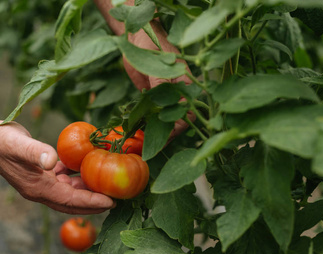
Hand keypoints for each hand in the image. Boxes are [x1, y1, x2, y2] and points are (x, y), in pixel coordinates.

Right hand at [0, 117, 115, 213]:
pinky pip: (63, 181)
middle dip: (93, 204)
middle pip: (72, 203)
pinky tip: (86, 171)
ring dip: (86, 192)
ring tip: (105, 187)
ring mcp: (40, 183)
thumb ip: (37, 152)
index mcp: (38, 189)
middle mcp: (40, 190)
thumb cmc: (3, 141)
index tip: (111, 201)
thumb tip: (53, 160)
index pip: (70, 201)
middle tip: (115, 200)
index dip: (92, 202)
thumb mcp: (20, 145)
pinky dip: (76, 179)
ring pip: (69, 193)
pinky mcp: (41, 174)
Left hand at [125, 21, 195, 138]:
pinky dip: (145, 123)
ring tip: (142, 145)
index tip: (164, 139)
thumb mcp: (156, 64)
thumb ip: (161, 83)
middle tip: (150, 148)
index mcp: (185, 85)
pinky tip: (137, 133)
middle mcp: (178, 93)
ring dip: (154, 132)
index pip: (186, 113)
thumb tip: (167, 102)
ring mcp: (164, 96)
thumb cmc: (151, 45)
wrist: (136, 35)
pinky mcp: (151, 96)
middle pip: (176, 120)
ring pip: (163, 119)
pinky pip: (151, 113)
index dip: (177, 128)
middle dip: (165, 135)